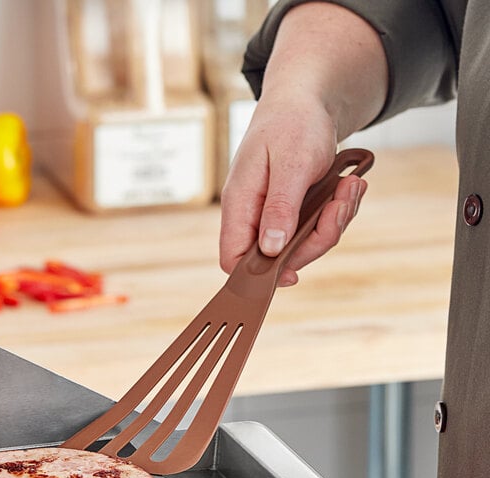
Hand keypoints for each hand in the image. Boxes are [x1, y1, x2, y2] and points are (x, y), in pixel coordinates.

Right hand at [219, 93, 366, 285]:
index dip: (256, 275)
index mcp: (240, 202)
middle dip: (316, 239)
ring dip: (333, 221)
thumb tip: (272, 251)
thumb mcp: (291, 163)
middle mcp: (254, 212)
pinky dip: (338, 210)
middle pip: (277, 257)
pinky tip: (349, 185)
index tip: (292, 274)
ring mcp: (274, 211)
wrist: (307, 97)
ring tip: (350, 187)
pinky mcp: (294, 207)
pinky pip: (316, 226)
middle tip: (339, 205)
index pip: (232, 257)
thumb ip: (280, 208)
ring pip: (302, 243)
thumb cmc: (293, 122)